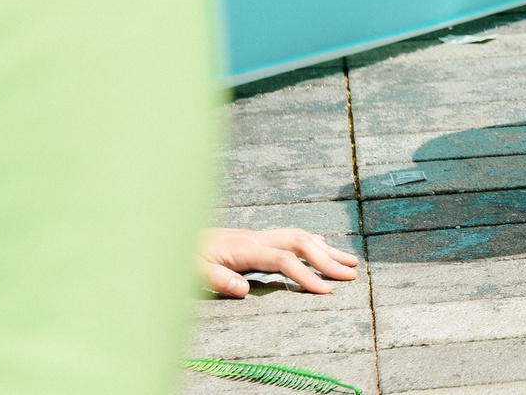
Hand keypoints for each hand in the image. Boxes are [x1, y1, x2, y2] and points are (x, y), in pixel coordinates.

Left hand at [200, 227, 359, 297]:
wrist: (173, 234)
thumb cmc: (184, 256)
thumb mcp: (194, 271)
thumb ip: (218, 280)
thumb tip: (244, 291)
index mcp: (245, 248)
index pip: (284, 260)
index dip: (306, 275)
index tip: (326, 291)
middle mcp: (257, 238)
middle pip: (301, 244)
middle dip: (328, 259)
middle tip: (352, 274)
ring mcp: (258, 235)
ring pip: (301, 237)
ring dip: (327, 248)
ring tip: (350, 260)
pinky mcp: (256, 238)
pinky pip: (292, 236)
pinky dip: (312, 241)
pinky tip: (323, 246)